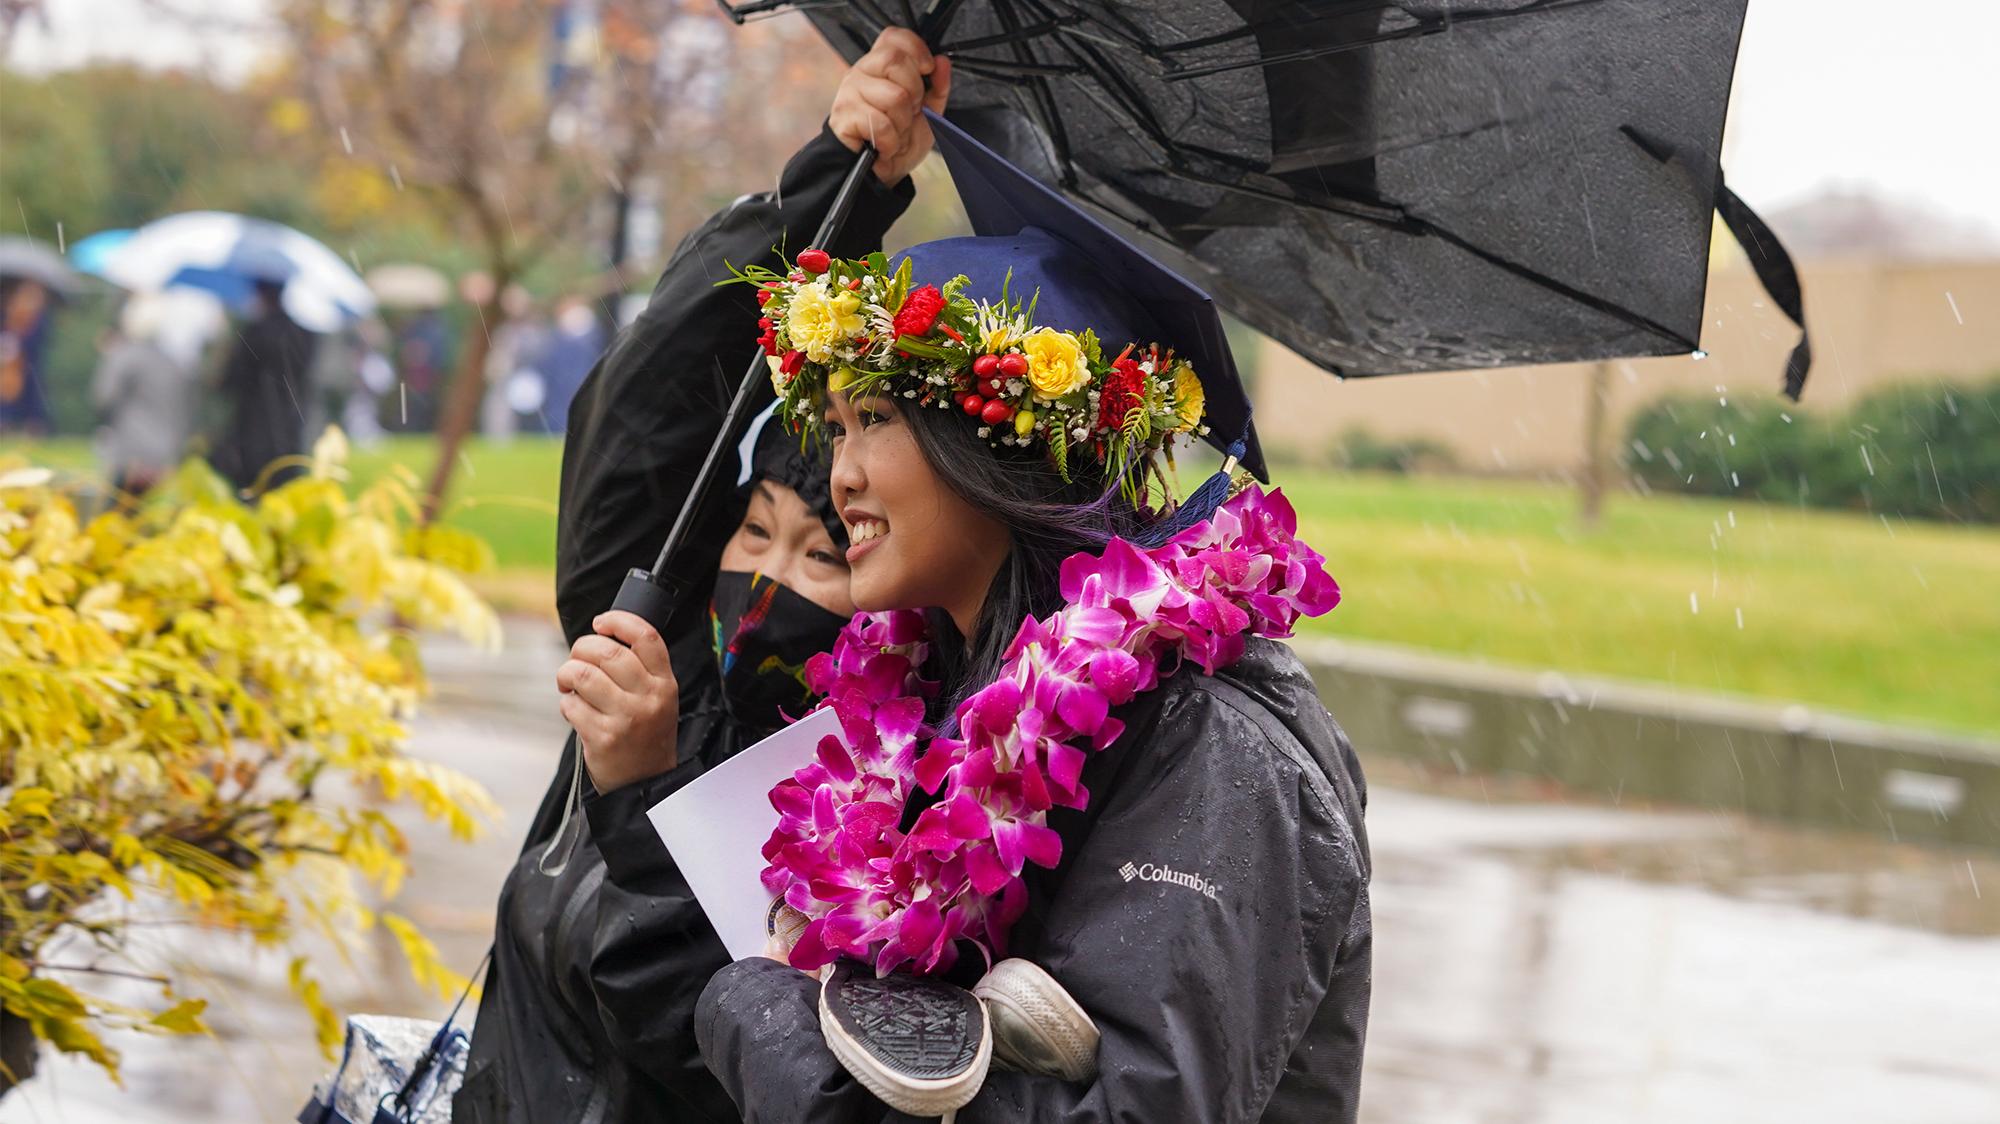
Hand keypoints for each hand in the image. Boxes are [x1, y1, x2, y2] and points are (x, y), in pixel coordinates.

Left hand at [557, 610, 679, 792]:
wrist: (646, 784)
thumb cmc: (646, 735)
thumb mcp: (658, 698)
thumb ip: (639, 669)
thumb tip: (599, 638)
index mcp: (665, 683)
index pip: (646, 636)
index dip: (618, 620)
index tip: (601, 622)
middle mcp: (649, 698)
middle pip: (606, 651)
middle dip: (581, 648)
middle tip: (577, 660)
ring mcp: (626, 718)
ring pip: (582, 674)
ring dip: (566, 674)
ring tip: (569, 684)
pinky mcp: (603, 737)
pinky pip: (571, 705)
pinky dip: (566, 704)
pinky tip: (574, 710)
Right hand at [829, 27, 951, 184]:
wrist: (879, 175)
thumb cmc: (898, 140)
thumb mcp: (928, 113)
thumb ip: (937, 87)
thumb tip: (942, 62)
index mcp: (880, 65)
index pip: (893, 36)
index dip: (915, 49)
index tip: (926, 69)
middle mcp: (862, 72)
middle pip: (895, 61)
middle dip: (913, 92)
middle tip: (909, 111)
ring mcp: (850, 92)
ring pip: (893, 96)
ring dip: (902, 123)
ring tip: (895, 131)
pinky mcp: (844, 116)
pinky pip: (881, 123)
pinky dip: (891, 141)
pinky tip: (885, 145)